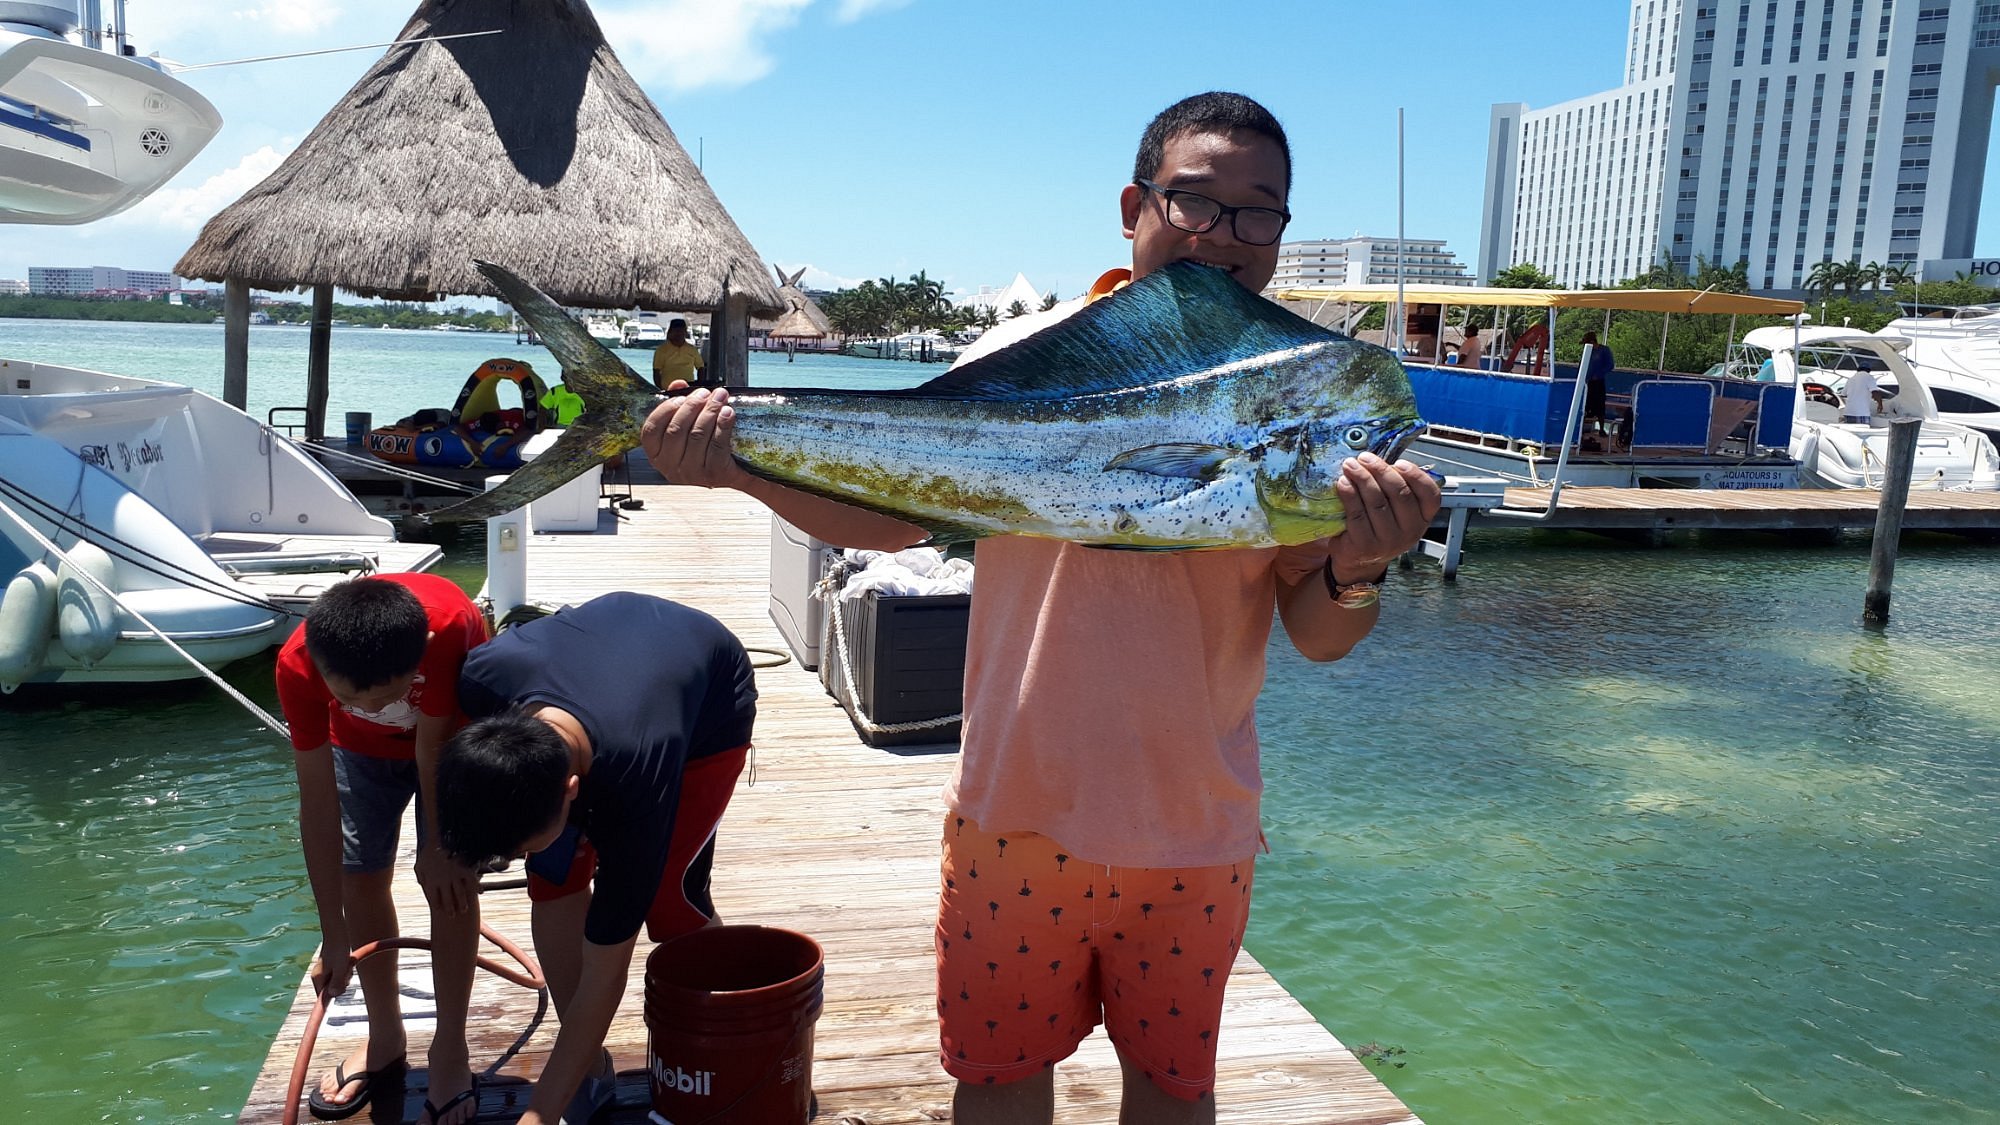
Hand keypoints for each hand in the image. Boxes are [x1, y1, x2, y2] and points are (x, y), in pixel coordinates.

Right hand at [310, 941, 353, 999]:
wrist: (337, 933)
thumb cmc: (338, 949)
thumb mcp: (340, 968)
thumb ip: (337, 982)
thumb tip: (334, 995)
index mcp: (317, 978)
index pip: (323, 997)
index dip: (333, 995)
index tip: (338, 995)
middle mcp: (319, 977)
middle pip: (332, 989)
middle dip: (342, 982)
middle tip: (346, 970)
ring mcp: (325, 972)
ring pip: (338, 981)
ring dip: (345, 975)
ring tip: (346, 963)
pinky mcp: (331, 967)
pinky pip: (340, 975)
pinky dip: (346, 970)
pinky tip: (347, 962)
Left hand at [415, 843, 474, 916]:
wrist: (438, 838)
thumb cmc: (428, 852)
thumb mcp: (420, 864)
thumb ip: (421, 876)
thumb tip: (421, 884)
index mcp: (430, 881)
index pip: (434, 898)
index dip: (437, 906)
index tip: (440, 911)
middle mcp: (443, 881)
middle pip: (448, 899)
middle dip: (451, 909)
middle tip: (454, 915)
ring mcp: (454, 875)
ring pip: (460, 894)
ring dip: (463, 903)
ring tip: (465, 910)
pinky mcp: (464, 868)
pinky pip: (472, 881)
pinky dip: (477, 887)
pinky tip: (480, 893)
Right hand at [641, 384, 750, 488]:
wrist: (732, 473)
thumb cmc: (705, 449)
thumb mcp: (687, 429)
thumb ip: (678, 406)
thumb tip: (678, 384)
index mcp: (656, 455)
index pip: (651, 430)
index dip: (666, 409)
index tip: (681, 396)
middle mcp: (670, 467)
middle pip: (676, 429)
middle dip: (692, 405)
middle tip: (706, 393)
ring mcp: (691, 473)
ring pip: (697, 435)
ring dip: (710, 411)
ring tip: (720, 398)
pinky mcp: (713, 474)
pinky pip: (717, 444)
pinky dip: (723, 425)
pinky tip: (728, 413)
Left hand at [1327, 453, 1441, 580]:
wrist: (1359, 560)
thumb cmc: (1377, 526)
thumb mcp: (1395, 510)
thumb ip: (1394, 487)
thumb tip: (1379, 459)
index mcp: (1422, 518)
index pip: (1430, 495)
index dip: (1416, 476)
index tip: (1400, 462)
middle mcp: (1410, 531)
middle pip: (1400, 494)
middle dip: (1381, 471)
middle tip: (1365, 458)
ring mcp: (1389, 541)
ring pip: (1377, 502)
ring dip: (1362, 479)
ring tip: (1350, 466)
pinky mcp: (1365, 546)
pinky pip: (1357, 515)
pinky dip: (1349, 495)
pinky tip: (1343, 483)